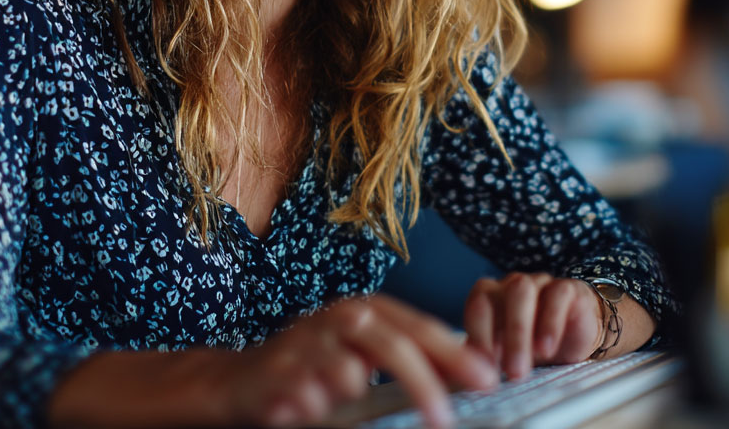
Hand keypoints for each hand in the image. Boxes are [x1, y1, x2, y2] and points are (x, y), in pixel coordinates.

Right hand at [218, 294, 498, 427]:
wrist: (241, 381)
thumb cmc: (317, 369)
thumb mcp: (366, 357)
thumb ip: (415, 359)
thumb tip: (476, 370)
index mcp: (365, 310)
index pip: (419, 328)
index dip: (454, 353)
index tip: (487, 380)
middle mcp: (337, 317)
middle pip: (391, 345)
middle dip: (423, 383)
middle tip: (445, 420)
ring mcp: (305, 342)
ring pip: (349, 374)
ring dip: (351, 396)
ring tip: (340, 400)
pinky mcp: (278, 372)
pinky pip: (311, 398)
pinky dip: (317, 410)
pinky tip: (307, 409)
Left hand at [462, 273, 603, 379]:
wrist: (575, 338)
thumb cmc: (533, 347)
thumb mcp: (508, 356)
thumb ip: (486, 361)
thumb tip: (467, 379)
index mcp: (492, 297)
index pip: (477, 304)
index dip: (477, 334)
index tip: (481, 367)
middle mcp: (512, 285)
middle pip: (497, 297)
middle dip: (499, 336)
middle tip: (508, 371)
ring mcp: (540, 282)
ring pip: (523, 291)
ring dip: (520, 329)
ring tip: (525, 363)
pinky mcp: (568, 288)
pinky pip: (557, 295)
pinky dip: (550, 323)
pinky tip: (547, 348)